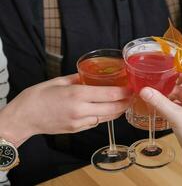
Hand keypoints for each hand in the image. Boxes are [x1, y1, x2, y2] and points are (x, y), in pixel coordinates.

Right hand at [0, 74, 130, 146]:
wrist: (24, 117)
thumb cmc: (38, 96)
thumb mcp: (59, 81)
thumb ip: (78, 79)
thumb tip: (91, 76)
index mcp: (77, 95)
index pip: (110, 94)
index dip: (124, 92)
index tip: (132, 88)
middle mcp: (81, 110)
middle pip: (113, 109)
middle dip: (125, 103)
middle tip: (132, 96)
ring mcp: (79, 123)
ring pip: (106, 117)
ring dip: (117, 111)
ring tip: (124, 103)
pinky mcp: (77, 130)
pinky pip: (96, 122)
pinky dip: (104, 116)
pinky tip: (105, 110)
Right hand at [140, 74, 181, 185]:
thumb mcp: (176, 116)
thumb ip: (159, 102)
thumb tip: (145, 91)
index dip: (180, 70)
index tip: (167, 68)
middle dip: (176, 81)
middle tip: (162, 78)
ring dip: (172, 94)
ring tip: (158, 93)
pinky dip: (172, 105)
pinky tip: (162, 106)